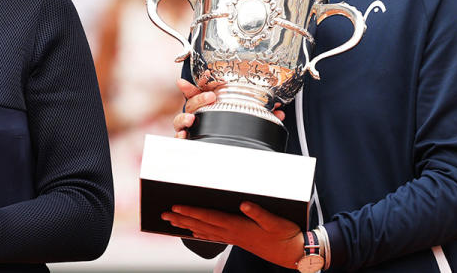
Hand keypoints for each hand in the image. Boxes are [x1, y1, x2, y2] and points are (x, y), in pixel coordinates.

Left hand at [162, 201, 302, 267]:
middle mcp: (232, 233)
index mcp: (238, 226)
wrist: (292, 253)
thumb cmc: (285, 235)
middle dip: (181, 218)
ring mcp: (233, 237)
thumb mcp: (276, 221)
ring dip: (186, 225)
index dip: (191, 211)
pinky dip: (199, 233)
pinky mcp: (237, 239)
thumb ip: (259, 213)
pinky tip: (193, 232)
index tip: (176, 206)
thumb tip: (244, 204)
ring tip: (171, 221)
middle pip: (201, 224)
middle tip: (163, 214)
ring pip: (204, 230)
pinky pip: (213, 236)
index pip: (209, 217)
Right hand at [172, 78, 284, 137]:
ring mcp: (192, 128)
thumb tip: (280, 111)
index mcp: (208, 104)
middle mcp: (197, 115)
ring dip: (184, 118)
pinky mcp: (191, 141)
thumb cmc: (232, 124)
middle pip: (192, 103)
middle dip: (200, 98)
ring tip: (191, 119)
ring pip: (181, 120)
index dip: (191, 86)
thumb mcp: (246, 114)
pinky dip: (180, 136)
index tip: (185, 80)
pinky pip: (180, 138)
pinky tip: (183, 135)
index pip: (198, 92)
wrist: (228, 151)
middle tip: (211, 96)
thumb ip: (260, 111)